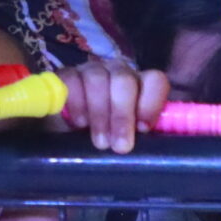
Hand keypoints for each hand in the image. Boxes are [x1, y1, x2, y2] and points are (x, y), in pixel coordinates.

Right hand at [54, 61, 170, 153]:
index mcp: (140, 86)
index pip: (154, 80)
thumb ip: (139, 137)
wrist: (68, 140)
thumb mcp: (126, 140)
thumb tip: (151, 149)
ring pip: (97, 78)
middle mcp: (117, 73)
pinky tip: (79, 122)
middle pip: (124, 80)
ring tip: (100, 142)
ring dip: (99, 113)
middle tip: (120, 145)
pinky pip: (71, 79)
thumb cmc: (106, 140)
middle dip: (122, 115)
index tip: (143, 129)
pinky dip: (75, 102)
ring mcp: (90, 70)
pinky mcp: (65, 74)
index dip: (151, 103)